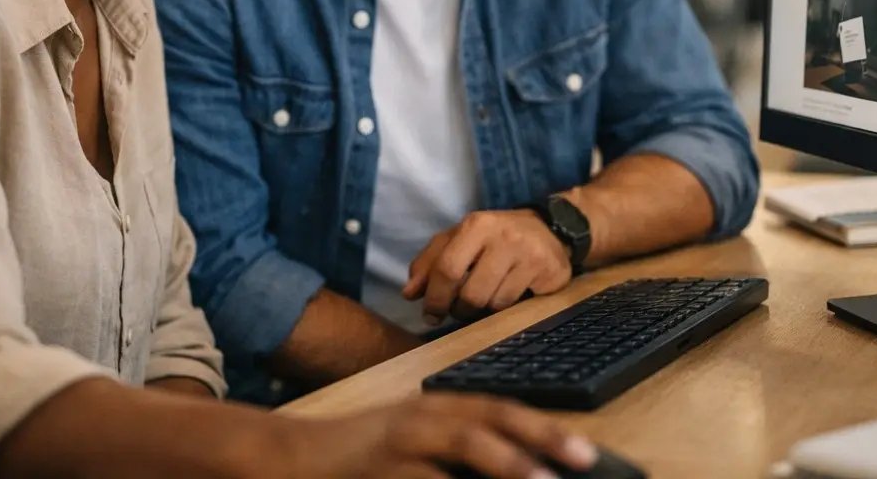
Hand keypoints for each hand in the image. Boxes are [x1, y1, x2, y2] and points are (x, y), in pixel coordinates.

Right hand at [276, 393, 596, 478]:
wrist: (290, 456)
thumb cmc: (360, 454)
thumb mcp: (411, 441)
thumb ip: (455, 451)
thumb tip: (516, 471)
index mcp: (436, 406)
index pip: (500, 409)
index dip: (544, 427)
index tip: (586, 450)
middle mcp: (423, 415)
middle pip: (491, 421)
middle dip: (540, 439)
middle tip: (583, 459)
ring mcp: (399, 441)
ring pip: (464, 447)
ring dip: (507, 464)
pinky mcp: (378, 469)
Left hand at [403, 210, 571, 324]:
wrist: (549, 230)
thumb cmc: (495, 238)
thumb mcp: (460, 240)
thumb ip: (431, 262)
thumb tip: (409, 292)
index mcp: (476, 224)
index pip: (446, 268)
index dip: (434, 298)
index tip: (430, 314)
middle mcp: (503, 236)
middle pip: (470, 293)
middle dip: (458, 310)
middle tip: (456, 312)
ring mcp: (528, 253)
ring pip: (493, 303)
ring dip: (483, 309)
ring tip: (485, 298)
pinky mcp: (548, 270)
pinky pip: (516, 304)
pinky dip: (506, 306)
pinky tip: (509, 294)